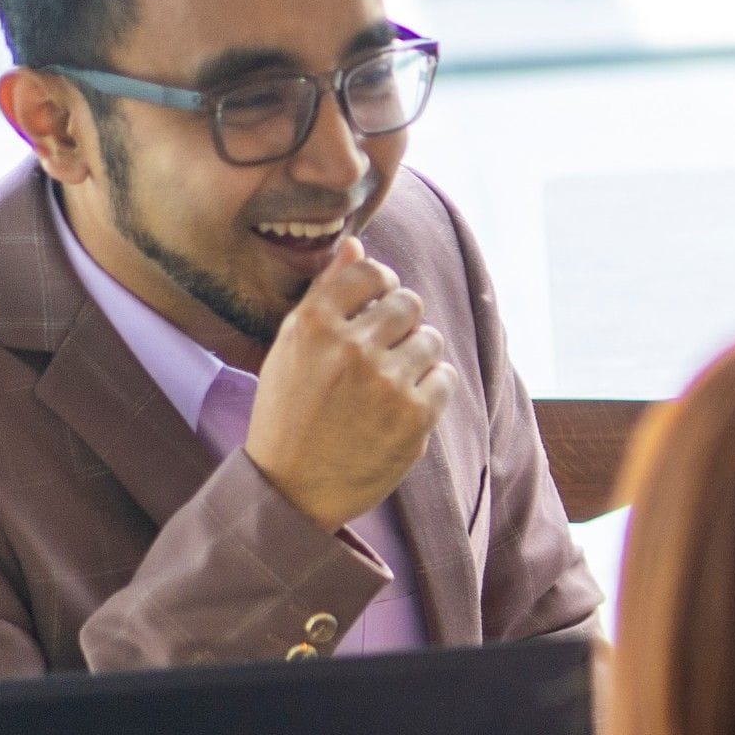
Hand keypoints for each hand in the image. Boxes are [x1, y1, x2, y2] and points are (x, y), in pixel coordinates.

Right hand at [245, 236, 454, 533]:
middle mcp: (350, 347)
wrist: (291, 489)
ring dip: (418, 356)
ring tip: (389, 383)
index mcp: (312, 325)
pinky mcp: (415, 416)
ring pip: (431, 339)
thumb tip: (356, 245)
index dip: (379, 286)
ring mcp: (386, 381)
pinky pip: (445, 377)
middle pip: (409, 302)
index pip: (369, 270)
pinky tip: (403, 406)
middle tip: (383, 352)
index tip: (375, 306)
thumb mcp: (291, 348)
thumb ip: (326, 294)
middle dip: (402, 322)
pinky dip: (431, 388)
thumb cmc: (289, 413)